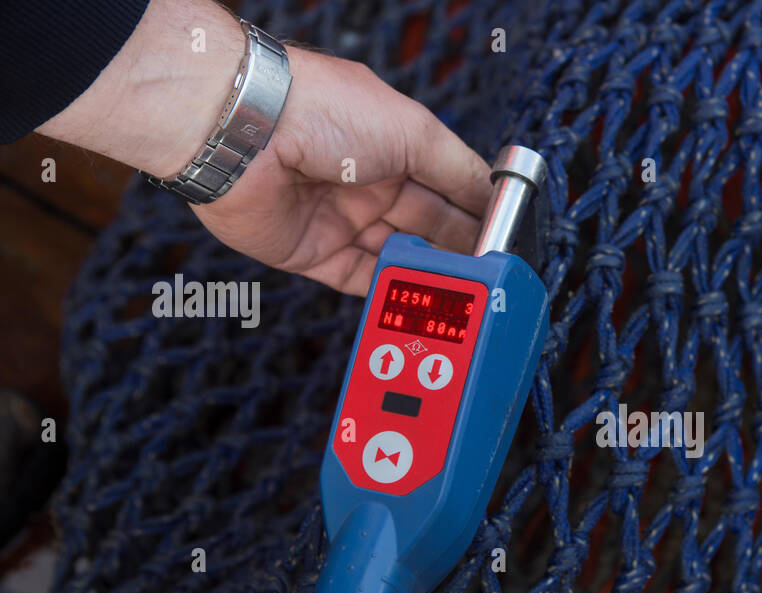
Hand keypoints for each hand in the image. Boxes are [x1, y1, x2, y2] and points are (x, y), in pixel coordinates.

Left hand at [37, 0, 490, 295]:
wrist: (242, 132)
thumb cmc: (322, 110)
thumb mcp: (413, 131)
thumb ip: (458, 170)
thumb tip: (495, 195)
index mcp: (396, 145)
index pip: (451, 188)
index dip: (480, 214)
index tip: (507, 243)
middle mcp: (370, 182)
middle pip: (429, 228)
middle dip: (460, 251)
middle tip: (489, 276)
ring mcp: (342, 219)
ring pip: (399, 258)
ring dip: (429, 275)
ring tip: (460, 294)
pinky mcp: (313, 253)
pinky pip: (360, 281)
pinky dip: (389, 293)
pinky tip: (417, 302)